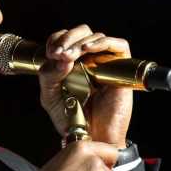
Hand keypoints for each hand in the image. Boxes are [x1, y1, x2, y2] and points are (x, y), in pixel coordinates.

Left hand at [38, 24, 133, 147]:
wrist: (91, 137)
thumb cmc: (72, 120)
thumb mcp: (50, 96)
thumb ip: (49, 75)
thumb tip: (63, 57)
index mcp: (70, 63)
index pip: (64, 38)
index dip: (57, 40)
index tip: (51, 53)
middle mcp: (88, 60)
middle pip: (81, 32)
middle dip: (68, 38)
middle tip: (59, 53)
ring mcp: (104, 63)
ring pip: (97, 36)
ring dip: (80, 42)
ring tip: (69, 56)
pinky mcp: (121, 68)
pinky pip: (118, 45)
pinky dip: (102, 42)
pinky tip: (88, 49)